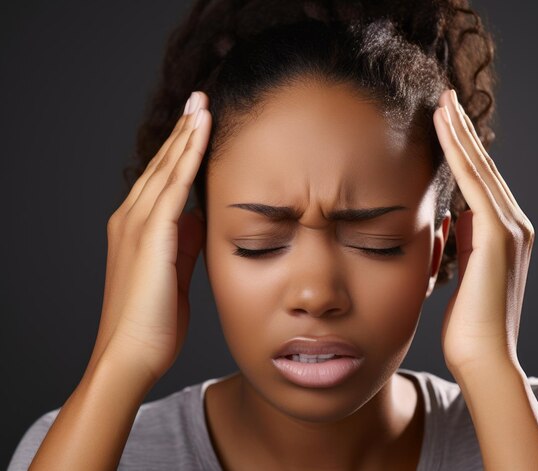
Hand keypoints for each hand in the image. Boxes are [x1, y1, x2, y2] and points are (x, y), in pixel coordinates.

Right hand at [86, 91, 210, 386]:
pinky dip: (188, 156)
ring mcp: (138, 224)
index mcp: (136, 229)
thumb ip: (184, 243)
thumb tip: (200, 220)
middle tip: (199, 101)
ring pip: (166, 168)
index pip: (161, 180)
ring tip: (202, 105)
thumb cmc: (152, 321)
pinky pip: (174, 185)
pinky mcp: (152, 234)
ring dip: (186, 134)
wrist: (130, 353)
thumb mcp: (173, 273)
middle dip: (182, 131)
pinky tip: (202, 133)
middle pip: (161, 165)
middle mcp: (131, 218)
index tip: (197, 126)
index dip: (179, 151)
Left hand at [433, 89, 534, 374]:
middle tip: (445, 99)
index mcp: (502, 234)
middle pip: (483, 168)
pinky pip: (474, 184)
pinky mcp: (497, 237)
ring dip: (460, 133)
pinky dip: (459, 154)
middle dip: (462, 131)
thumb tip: (452, 219)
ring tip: (443, 102)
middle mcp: (512, 225)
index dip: (463, 150)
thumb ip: (461, 242)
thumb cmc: (467, 322)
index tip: (445, 124)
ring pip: (480, 169)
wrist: (482, 356)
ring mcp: (509, 229)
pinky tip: (444, 129)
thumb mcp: (463, 271)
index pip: (480, 182)